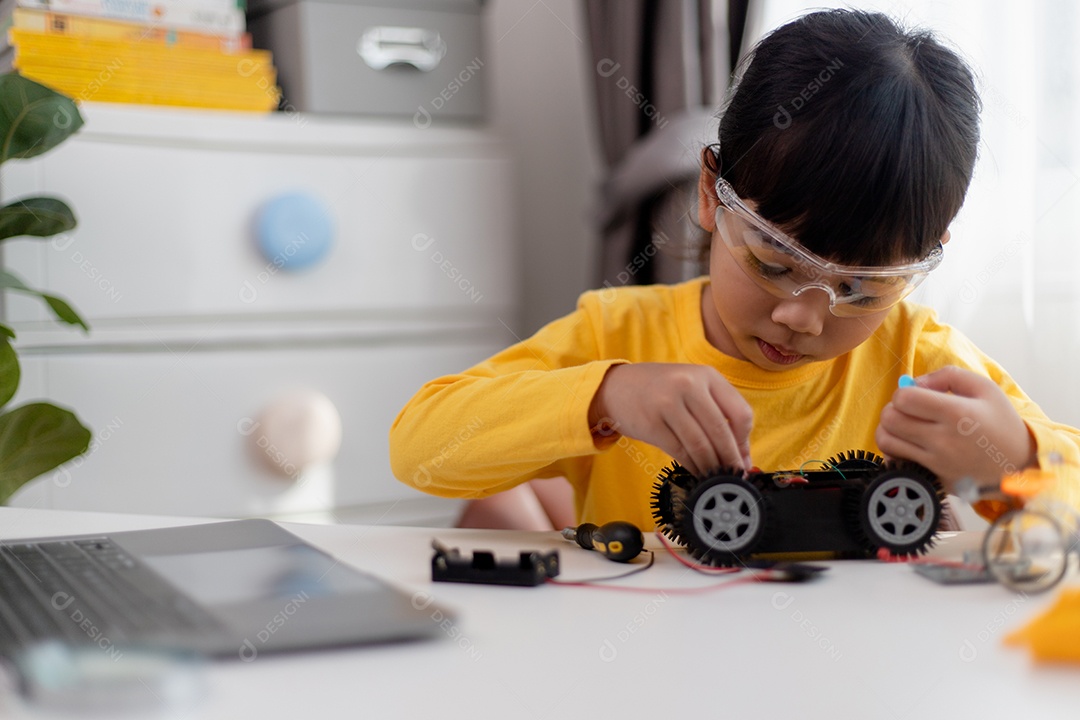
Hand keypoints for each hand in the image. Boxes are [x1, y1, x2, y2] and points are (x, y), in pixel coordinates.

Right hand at [589, 363, 752, 476]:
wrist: (616, 387)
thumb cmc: (660, 389)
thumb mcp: (693, 387)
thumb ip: (718, 412)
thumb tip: (742, 455)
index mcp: (706, 375)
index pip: (740, 413)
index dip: (744, 441)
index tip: (743, 459)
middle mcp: (689, 385)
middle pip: (721, 431)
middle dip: (730, 459)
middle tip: (734, 477)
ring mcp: (668, 403)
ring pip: (700, 445)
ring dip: (711, 466)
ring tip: (716, 477)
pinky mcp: (652, 423)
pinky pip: (680, 452)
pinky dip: (692, 466)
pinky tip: (697, 471)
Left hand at [875, 365, 1036, 489]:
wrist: (1019, 466)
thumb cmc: (1001, 423)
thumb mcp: (984, 388)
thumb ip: (947, 375)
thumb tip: (913, 382)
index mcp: (956, 414)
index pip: (903, 399)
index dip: (903, 393)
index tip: (916, 396)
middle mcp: (943, 441)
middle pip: (889, 419)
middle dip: (892, 409)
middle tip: (908, 411)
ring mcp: (936, 464)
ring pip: (885, 441)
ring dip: (889, 430)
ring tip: (906, 427)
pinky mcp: (933, 480)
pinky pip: (896, 463)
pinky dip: (895, 452)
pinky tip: (910, 447)